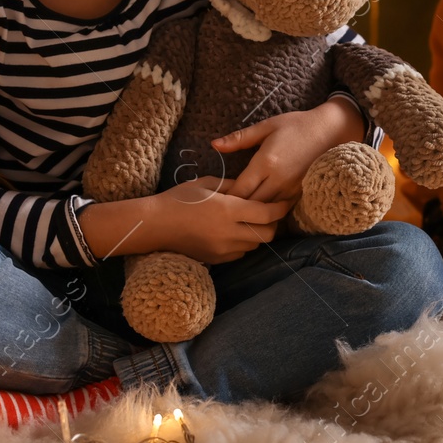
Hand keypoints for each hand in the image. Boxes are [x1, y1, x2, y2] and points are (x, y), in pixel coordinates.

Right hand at [146, 176, 292, 263]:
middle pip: (267, 233)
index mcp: (228, 210)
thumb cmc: (179, 198)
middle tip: (271, 211)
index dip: (281, 207)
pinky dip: (245, 243)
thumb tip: (251, 186)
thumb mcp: (207, 183)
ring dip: (259, 233)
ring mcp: (223, 249)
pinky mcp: (216, 259)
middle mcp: (229, 232)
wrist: (155, 225)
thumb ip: (233, 186)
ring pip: (255, 245)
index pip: (267, 213)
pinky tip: (236, 231)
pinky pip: (240, 253)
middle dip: (274, 223)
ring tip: (252, 220)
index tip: (287, 199)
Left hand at [211, 97, 365, 202]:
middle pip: (251, 205)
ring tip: (239, 211)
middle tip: (224, 208)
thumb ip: (239, 138)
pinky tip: (261, 208)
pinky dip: (269, 210)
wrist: (330, 130)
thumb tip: (214, 144)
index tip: (217, 197)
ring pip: (266, 211)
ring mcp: (291, 188)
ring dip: (253, 212)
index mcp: (265, 162)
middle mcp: (278, 179)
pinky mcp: (301, 193)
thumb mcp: (266, 126)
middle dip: (236, 208)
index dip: (226, 198)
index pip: (240, 190)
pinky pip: (280, 209)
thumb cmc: (296, 125)